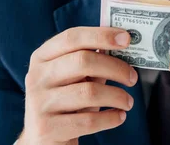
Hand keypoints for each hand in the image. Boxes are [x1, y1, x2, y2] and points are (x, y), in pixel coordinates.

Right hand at [17, 27, 137, 144]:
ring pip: (89, 92)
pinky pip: (89, 120)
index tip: (126, 38)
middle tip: (132, 77)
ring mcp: (39, 103)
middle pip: (83, 62)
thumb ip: (92, 62)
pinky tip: (118, 117)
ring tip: (127, 102)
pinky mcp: (47, 128)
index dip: (101, 35)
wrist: (44, 140)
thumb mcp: (75, 80)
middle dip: (115, 68)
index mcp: (42, 58)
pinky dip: (111, 118)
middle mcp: (36, 77)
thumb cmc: (66, 103)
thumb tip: (121, 44)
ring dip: (117, 96)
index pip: (72, 37)